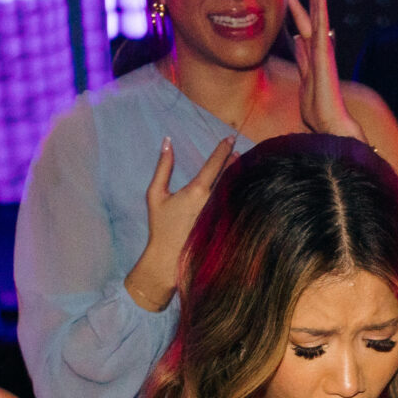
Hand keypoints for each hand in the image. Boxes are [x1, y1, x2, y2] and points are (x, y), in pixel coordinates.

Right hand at [127, 137, 236, 311]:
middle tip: (239, 150)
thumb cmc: (161, 226)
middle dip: (234, 161)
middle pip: (229, 175)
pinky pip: (232, 206)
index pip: (214, 164)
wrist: (169, 259)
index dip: (223, 149)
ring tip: (242, 166)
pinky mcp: (223, 226)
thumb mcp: (156, 194)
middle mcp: (213, 202)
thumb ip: (163, 167)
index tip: (230, 138)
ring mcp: (221, 215)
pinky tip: (241, 190)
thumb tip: (167, 142)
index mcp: (197, 191)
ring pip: (233, 191)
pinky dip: (237, 196)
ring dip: (238, 178)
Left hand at [286, 0, 360, 140]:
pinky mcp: (324, 51)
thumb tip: (296, 40)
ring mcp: (323, 47)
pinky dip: (321, 5)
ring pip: (319, 10)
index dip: (299, 1)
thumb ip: (302, 57)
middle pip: (313, 8)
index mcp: (313, 50)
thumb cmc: (318, 108)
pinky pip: (321, 23)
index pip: (304, 20)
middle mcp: (320, 45)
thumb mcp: (304, 77)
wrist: (330, 124)